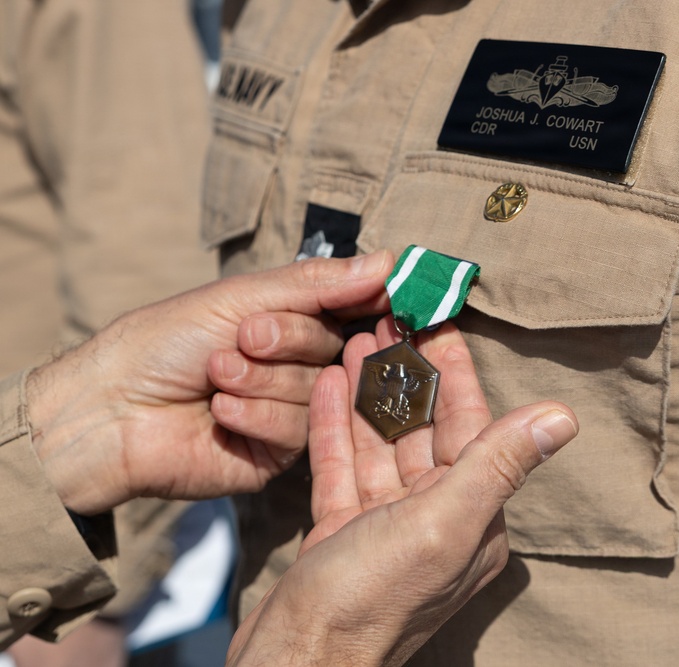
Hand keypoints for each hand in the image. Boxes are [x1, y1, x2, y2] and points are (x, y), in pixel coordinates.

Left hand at [26, 253, 392, 514]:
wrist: (108, 410)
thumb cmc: (164, 343)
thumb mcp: (241, 298)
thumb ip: (317, 283)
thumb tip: (392, 260)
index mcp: (294, 325)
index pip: (355, 311)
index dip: (370, 305)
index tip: (386, 298)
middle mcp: (299, 369)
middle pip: (338, 351)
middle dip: (287, 340)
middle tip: (244, 337)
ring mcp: (291, 414)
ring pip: (319, 393)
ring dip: (263, 380)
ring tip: (216, 375)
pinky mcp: (277, 457)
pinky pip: (297, 431)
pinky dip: (256, 415)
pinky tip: (219, 412)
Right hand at [227, 323, 577, 666]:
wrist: (297, 661)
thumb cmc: (371, 599)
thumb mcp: (443, 523)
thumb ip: (499, 464)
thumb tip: (564, 417)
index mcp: (473, 518)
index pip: (471, 427)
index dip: (455, 374)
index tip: (439, 325)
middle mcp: (436, 521)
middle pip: (423, 431)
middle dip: (406, 377)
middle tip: (389, 324)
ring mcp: (385, 527)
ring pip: (380, 445)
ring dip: (369, 394)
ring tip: (356, 343)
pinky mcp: (341, 534)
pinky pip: (343, 469)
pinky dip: (335, 428)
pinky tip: (326, 386)